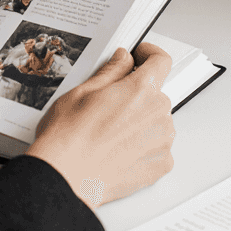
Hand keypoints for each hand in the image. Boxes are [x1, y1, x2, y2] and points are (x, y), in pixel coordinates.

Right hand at [24, 42, 174, 208]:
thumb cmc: (69, 135)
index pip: (161, 61)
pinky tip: (117, 148)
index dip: (149, 54)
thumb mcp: (82, 91)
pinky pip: (157, 145)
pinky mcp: (161, 165)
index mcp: (140, 90)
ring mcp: (163, 142)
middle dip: (136, 92)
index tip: (139, 56)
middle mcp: (158, 114)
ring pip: (156, 119)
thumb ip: (111, 71)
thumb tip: (123, 59)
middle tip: (109, 102)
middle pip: (156, 93)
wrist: (67, 176)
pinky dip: (142, 144)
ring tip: (109, 130)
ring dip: (140, 119)